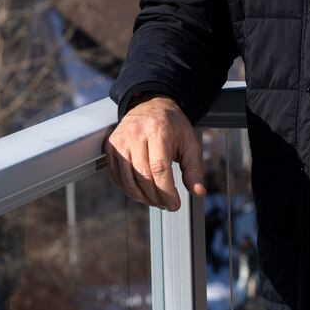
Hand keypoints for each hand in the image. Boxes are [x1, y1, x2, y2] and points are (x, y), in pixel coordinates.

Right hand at [104, 95, 205, 210]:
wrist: (150, 105)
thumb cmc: (172, 126)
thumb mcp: (189, 143)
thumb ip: (194, 168)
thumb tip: (198, 192)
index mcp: (158, 129)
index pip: (159, 167)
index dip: (166, 191)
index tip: (175, 204)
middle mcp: (135, 133)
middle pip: (143, 175)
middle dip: (156, 197)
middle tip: (167, 205)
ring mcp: (120, 139)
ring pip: (128, 179)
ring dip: (143, 197)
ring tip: (156, 201)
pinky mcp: (110, 146)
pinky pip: (117, 177)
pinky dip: (129, 190)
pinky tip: (142, 193)